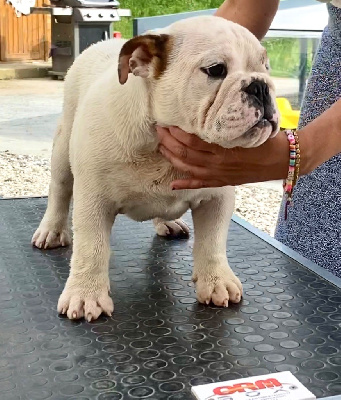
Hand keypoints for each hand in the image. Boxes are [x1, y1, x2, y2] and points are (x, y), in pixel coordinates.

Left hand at [156, 126, 288, 189]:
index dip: (176, 133)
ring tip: (161, 149)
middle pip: (185, 154)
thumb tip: (207, 113)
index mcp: (223, 147)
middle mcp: (218, 163)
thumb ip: (226, 124)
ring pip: (189, 169)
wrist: (283, 159)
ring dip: (172, 159)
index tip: (166, 122)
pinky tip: (173, 185)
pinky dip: (186, 185)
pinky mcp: (223, 182)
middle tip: (158, 131)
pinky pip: (201, 185)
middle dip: (168, 143)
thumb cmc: (266, 138)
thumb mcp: (246, 126)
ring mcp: (219, 174)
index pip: (191, 140)